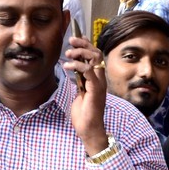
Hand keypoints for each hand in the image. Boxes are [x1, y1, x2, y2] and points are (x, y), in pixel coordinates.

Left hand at [64, 36, 107, 153]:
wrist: (89, 130)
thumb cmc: (84, 115)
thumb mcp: (79, 93)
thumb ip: (80, 81)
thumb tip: (74, 70)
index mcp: (97, 79)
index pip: (95, 56)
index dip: (87, 45)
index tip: (77, 39)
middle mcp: (100, 79)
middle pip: (96, 54)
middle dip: (83, 44)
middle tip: (71, 41)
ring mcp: (99, 84)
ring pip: (95, 59)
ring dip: (81, 52)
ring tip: (68, 53)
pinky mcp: (95, 89)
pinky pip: (88, 71)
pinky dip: (78, 65)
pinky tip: (68, 66)